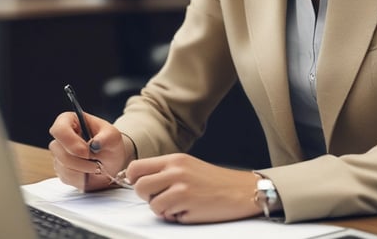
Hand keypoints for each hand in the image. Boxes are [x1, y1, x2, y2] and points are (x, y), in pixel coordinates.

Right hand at [48, 111, 130, 190]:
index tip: (86, 151)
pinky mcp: (61, 170)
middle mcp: (61, 137)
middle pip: (57, 150)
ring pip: (62, 166)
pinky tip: (89, 173)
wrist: (111, 161)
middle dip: (79, 160)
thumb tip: (94, 144)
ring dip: (83, 170)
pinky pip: (66, 177)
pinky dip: (81, 178)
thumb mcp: (113, 136)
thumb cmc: (109, 143)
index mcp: (70, 121)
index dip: (70, 141)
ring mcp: (59, 155)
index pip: (59, 129)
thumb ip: (107, 138)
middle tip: (97, 163)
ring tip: (96, 166)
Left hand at [124, 153, 260, 223]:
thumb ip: (166, 171)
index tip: (141, 186)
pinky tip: (189, 210)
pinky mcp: (186, 202)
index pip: (136, 167)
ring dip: (162, 209)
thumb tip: (140, 181)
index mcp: (174, 159)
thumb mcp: (189, 167)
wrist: (243, 190)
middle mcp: (175, 169)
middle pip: (139, 186)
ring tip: (179, 205)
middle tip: (162, 198)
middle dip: (147, 197)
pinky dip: (174, 216)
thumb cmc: (217, 182)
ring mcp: (180, 186)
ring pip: (151, 203)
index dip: (134, 180)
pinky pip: (165, 214)